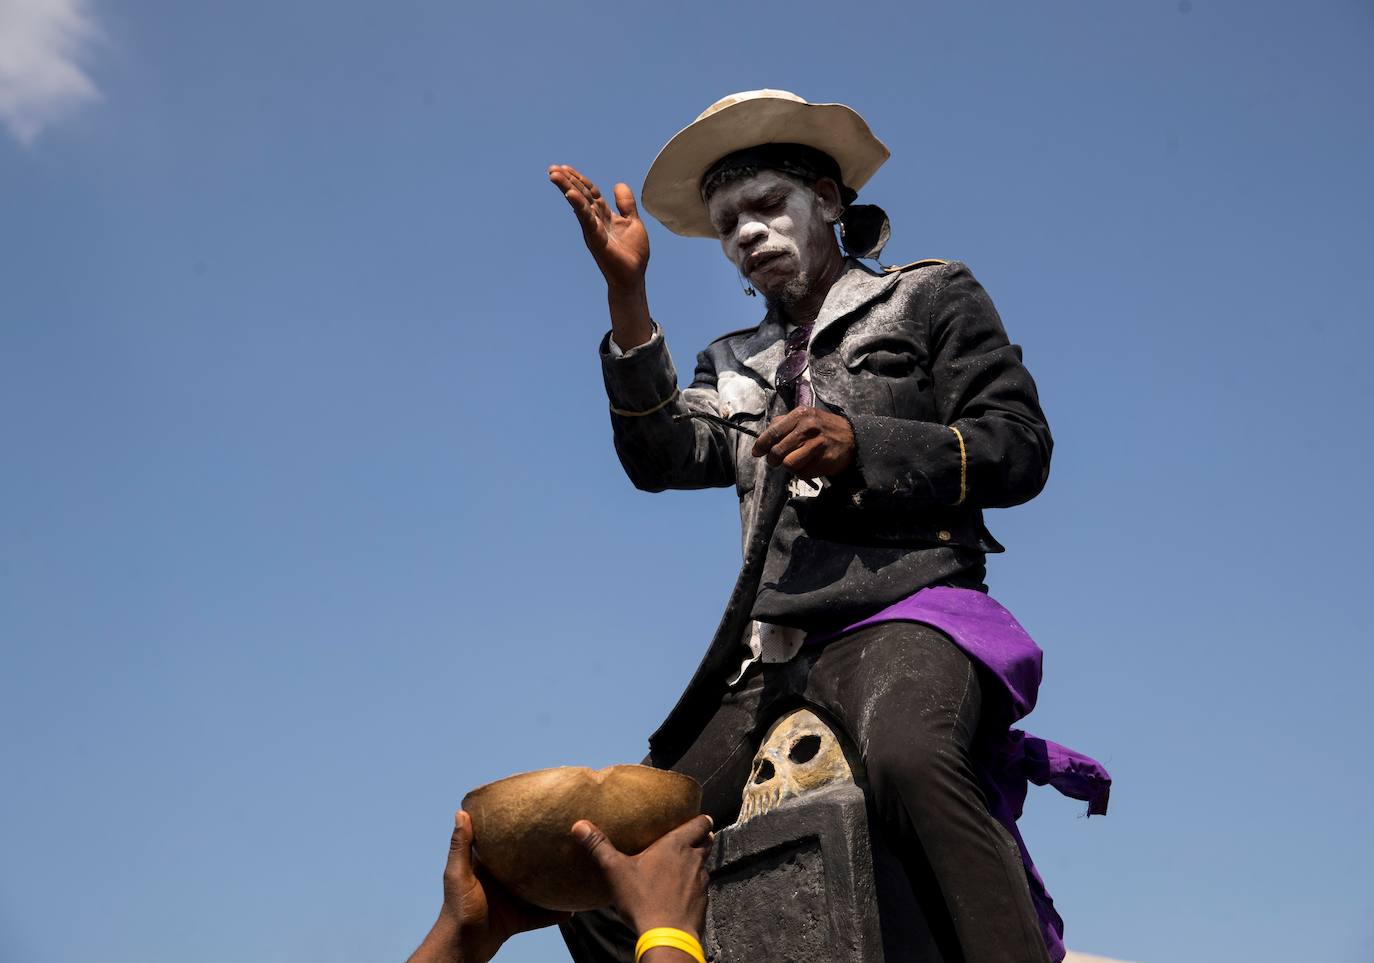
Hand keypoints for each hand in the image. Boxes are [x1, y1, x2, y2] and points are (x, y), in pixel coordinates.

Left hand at [410, 811, 568, 962]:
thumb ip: (460, 847)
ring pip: (535, 890)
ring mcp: (509, 901)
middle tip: (563, 843)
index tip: (533, 816)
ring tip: (572, 873)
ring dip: (551, 885)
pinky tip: (570, 908)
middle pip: (524, 866)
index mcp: (484, 867)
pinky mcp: (516, 920)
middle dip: (541, 857)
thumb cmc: (456, 911)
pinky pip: (539, 916)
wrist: (462, 949)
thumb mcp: (458, 875)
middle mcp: (498, 882)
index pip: (501, 844)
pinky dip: (554, 913)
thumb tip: (461, 812)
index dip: (515, 831)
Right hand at [548, 165, 649, 292]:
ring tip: (554, 175)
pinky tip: (570, 194)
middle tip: (552, 169)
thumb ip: (625, 204)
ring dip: (567, 188)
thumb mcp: (633, 222)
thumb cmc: (633, 254)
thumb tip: (618, 184)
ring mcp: (594, 229)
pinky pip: (586, 219)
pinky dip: (578, 206)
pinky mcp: (596, 239)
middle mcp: (595, 221)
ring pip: (579, 204)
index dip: (579, 179)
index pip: (590, 193)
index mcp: (603, 216)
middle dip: (567, 181)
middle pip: (580, 196)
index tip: (565, 168)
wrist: (633, 277)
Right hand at [572, 815, 713, 939]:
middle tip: (691, 838)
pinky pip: (701, 888)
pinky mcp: (702, 901)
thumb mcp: (616, 871)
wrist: (667, 935)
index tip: (699, 818)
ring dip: (696, 863)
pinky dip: (693, 886)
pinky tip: (679, 893)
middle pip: (706, 842)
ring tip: (681, 867)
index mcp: (676, 845)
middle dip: (701, 838)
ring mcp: (701, 881)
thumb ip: (599, 846)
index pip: (699, 824)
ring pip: (704, 865)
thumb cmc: (643, 899)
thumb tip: (579, 825)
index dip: (701, 820)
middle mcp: (693, 860)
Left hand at [751, 407, 855, 476]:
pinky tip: (809, 465)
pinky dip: (802, 473)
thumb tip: (762, 437)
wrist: (852, 437)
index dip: (761, 445)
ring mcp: (817, 443)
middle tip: (775, 461)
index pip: (773, 432)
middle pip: (777, 451)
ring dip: (789, 467)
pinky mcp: (824, 459)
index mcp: (800, 415)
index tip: (756, 452)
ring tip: (795, 463)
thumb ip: (784, 423)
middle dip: (773, 460)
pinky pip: (803, 473)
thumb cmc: (823, 428)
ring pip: (788, 464)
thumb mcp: (805, 417)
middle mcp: (808, 427)